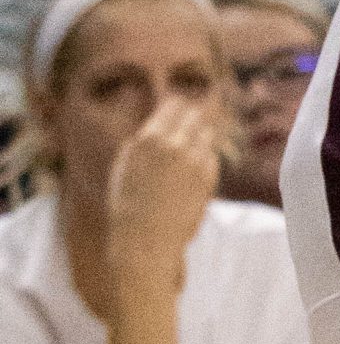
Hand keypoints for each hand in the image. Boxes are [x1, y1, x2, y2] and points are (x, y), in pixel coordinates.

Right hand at [106, 95, 218, 278]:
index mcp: (148, 139)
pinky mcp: (209, 175)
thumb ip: (142, 140)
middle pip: (195, 114)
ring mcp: (194, 160)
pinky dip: (205, 159)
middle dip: (192, 119)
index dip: (177, 106)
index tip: (178, 109)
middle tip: (188, 127)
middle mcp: (173, 145)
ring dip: (200, 138)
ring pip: (207, 133)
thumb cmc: (129, 204)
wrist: (146, 238)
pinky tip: (192, 173)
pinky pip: (212, 156)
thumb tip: (157, 121)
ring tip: (187, 155)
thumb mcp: (125, 165)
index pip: (173, 105)